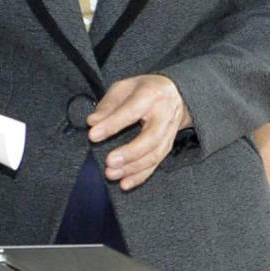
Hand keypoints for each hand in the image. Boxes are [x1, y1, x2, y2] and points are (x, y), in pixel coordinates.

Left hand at [88, 74, 191, 190]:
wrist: (176, 94)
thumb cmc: (144, 89)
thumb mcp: (124, 87)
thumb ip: (108, 105)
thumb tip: (93, 122)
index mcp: (150, 95)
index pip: (130, 111)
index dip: (112, 124)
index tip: (93, 134)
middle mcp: (164, 115)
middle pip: (150, 138)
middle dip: (129, 153)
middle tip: (109, 162)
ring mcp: (169, 132)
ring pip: (154, 154)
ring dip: (133, 168)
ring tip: (112, 174)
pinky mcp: (168, 145)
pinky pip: (156, 163)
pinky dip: (141, 176)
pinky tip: (125, 183)